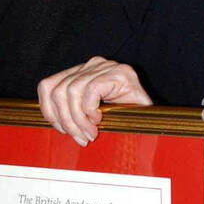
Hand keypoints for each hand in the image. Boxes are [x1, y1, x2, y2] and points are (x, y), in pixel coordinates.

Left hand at [37, 56, 151, 144]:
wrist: (155, 120)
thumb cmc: (123, 119)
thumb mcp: (89, 115)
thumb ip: (70, 112)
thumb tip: (50, 122)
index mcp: (81, 73)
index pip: (48, 85)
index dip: (48, 111)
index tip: (61, 130)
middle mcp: (92, 65)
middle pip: (58, 90)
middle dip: (66, 120)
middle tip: (79, 138)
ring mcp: (106, 67)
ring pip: (72, 91)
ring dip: (78, 119)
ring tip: (90, 133)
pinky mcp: (120, 73)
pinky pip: (92, 90)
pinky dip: (91, 109)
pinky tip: (100, 119)